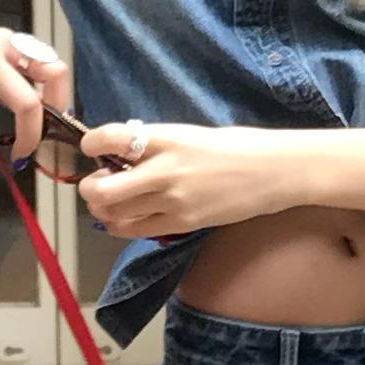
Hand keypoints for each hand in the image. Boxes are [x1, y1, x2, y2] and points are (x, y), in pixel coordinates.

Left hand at [75, 123, 296, 241]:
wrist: (275, 171)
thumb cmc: (237, 146)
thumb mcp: (191, 133)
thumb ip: (157, 143)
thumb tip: (124, 151)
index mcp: (167, 138)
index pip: (111, 138)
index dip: (91, 142)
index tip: (92, 145)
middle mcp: (165, 170)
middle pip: (102, 188)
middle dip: (89, 187)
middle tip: (95, 182)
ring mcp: (173, 201)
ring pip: (114, 214)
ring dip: (102, 209)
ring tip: (109, 201)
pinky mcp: (183, 223)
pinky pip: (137, 230)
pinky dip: (121, 225)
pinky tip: (125, 218)